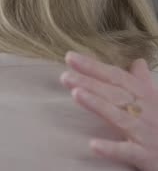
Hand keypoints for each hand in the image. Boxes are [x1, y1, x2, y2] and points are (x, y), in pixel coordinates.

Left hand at [60, 52, 157, 170]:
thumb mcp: (156, 101)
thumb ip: (142, 82)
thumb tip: (137, 62)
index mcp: (145, 97)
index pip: (116, 77)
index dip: (94, 66)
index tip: (70, 57)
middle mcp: (144, 112)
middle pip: (114, 93)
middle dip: (90, 82)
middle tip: (65, 76)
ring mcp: (145, 134)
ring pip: (119, 117)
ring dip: (98, 104)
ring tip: (76, 94)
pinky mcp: (145, 155)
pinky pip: (127, 151)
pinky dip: (111, 148)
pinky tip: (93, 144)